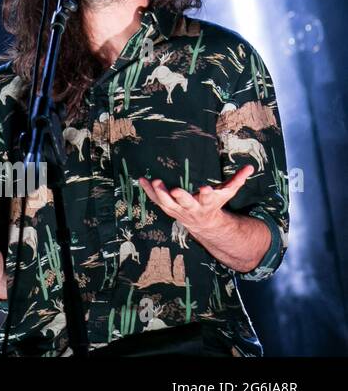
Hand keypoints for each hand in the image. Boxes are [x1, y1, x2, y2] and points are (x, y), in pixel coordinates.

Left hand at [137, 165, 253, 235]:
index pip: (209, 199)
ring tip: (155, 181)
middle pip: (186, 203)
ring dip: (160, 193)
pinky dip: (148, 191)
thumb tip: (251, 167)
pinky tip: (140, 179)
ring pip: (167, 203)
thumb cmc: (214, 203)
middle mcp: (192, 208)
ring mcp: (178, 210)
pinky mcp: (167, 208)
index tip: (206, 188)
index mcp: (208, 203)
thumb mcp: (227, 193)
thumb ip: (237, 180)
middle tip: (176, 190)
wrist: (202, 223)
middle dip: (182, 197)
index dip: (208, 194)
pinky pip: (155, 200)